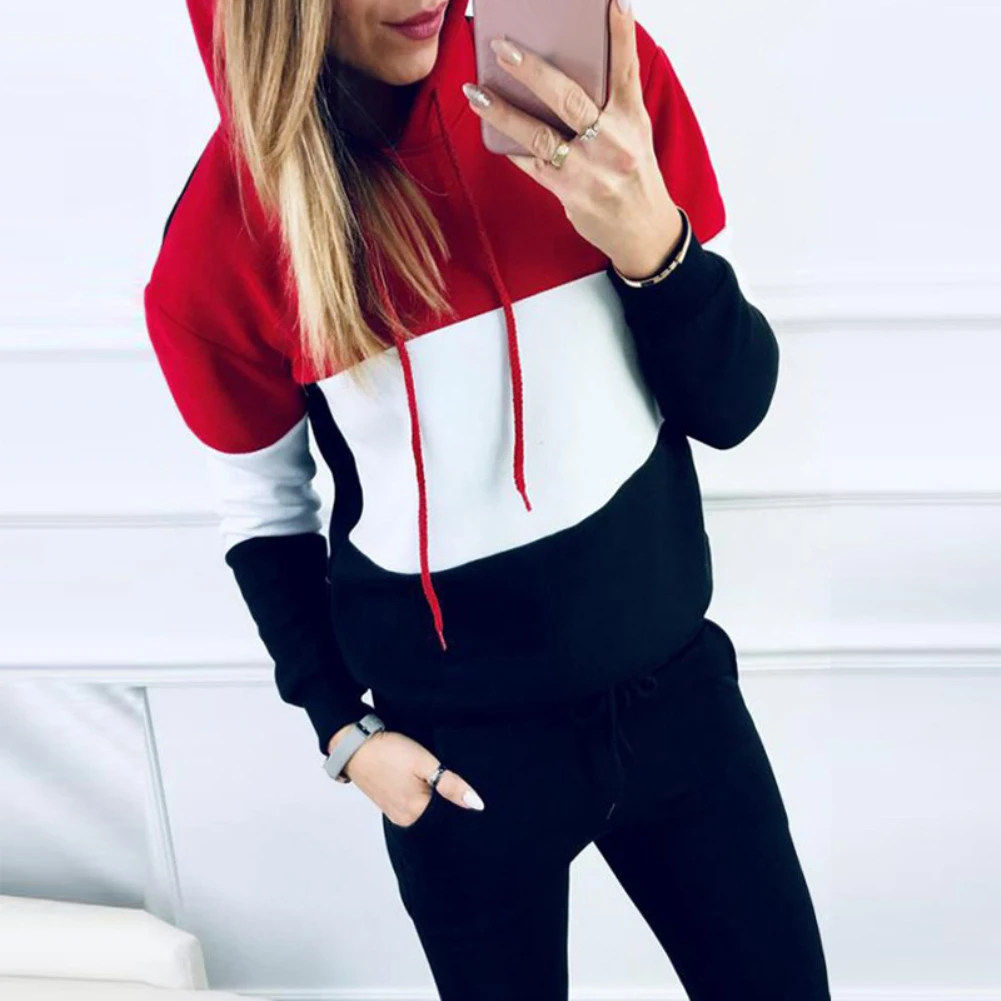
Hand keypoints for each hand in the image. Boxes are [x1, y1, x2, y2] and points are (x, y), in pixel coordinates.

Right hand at [328, 724, 485, 826]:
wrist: (356, 746)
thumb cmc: (389, 752)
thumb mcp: (425, 762)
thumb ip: (450, 785)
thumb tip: (476, 804)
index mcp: (417, 812)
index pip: (450, 820)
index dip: (463, 808)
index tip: (471, 797)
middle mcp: (406, 819)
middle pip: (438, 820)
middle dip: (450, 808)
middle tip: (458, 788)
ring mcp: (397, 815)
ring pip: (425, 815)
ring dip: (436, 804)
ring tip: (444, 787)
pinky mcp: (391, 806)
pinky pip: (413, 810)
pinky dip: (423, 802)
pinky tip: (427, 788)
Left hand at [461, 0, 683, 280]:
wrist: (644, 231)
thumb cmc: (633, 175)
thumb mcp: (634, 134)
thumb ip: (609, 105)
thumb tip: (563, 75)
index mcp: (632, 120)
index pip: (625, 70)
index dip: (620, 34)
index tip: (612, 1)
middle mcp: (613, 142)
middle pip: (568, 99)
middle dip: (532, 71)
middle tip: (502, 47)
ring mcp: (590, 170)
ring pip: (538, 135)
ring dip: (503, 111)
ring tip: (475, 92)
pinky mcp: (571, 193)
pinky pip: (531, 165)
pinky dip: (511, 146)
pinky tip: (490, 128)